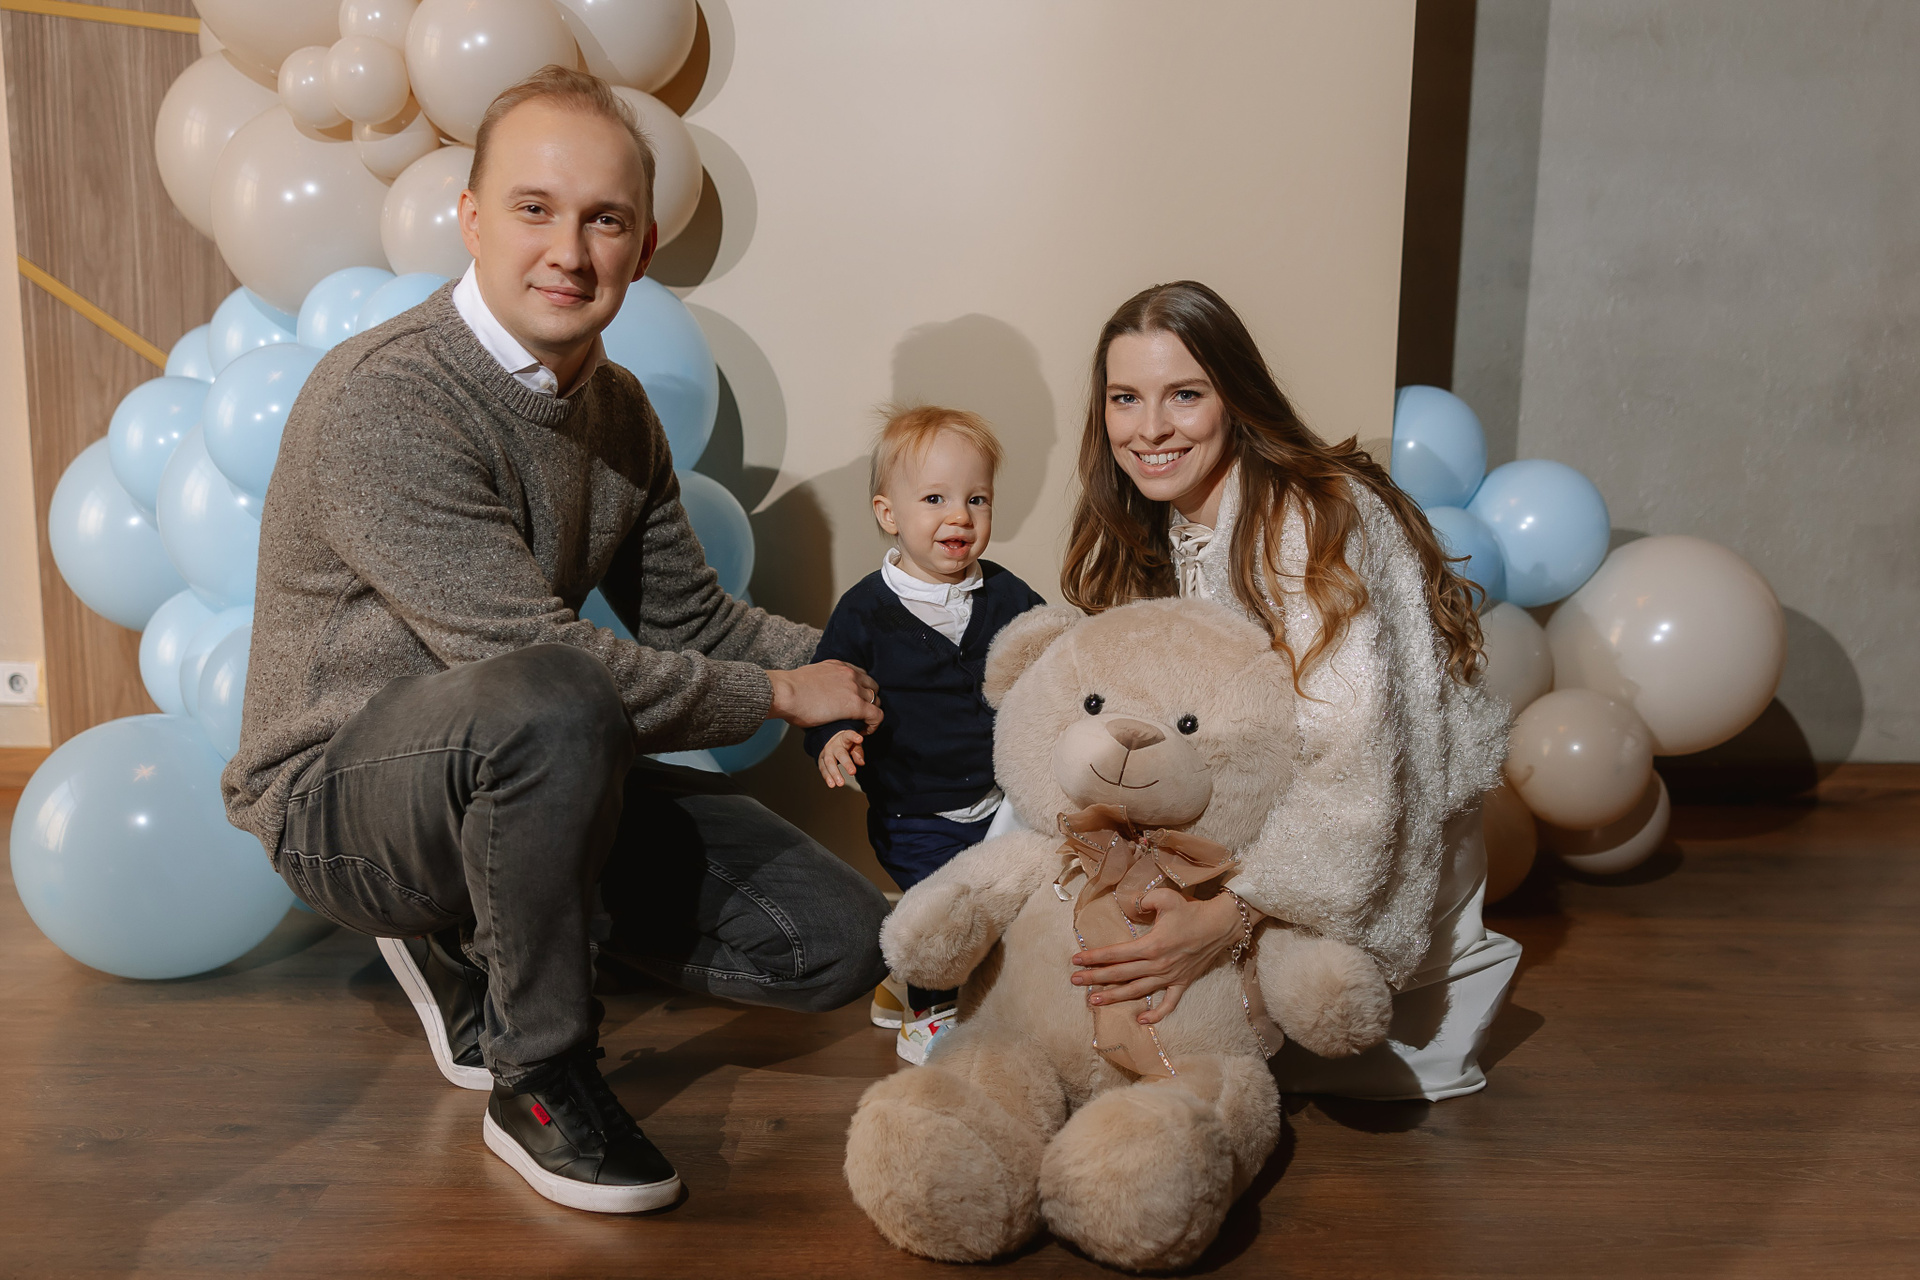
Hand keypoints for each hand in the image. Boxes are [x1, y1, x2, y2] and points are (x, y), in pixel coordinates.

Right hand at [767, 660, 881, 731]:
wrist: (785, 692)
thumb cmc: (789, 689)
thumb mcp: (810, 677)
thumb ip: (821, 682)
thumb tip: (816, 693)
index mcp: (838, 666)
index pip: (860, 675)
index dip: (860, 690)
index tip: (853, 701)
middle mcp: (849, 674)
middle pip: (872, 686)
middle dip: (868, 700)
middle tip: (859, 714)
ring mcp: (854, 688)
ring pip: (876, 700)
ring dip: (871, 712)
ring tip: (860, 724)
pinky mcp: (855, 705)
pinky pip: (876, 715)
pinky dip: (874, 724)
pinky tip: (865, 731)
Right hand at [817, 728, 864, 788]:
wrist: (831, 742)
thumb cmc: (846, 744)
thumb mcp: (854, 744)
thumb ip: (858, 752)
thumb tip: (861, 763)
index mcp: (844, 738)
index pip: (849, 735)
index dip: (854, 736)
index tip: (860, 739)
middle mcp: (834, 745)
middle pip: (840, 753)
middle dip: (846, 763)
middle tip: (852, 772)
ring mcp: (826, 753)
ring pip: (829, 763)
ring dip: (835, 774)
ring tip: (840, 783)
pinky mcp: (821, 760)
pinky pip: (823, 769)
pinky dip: (827, 777)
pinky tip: (832, 784)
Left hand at [1070, 889, 1247, 1024]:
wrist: (1220, 925)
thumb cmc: (1191, 911)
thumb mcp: (1165, 898)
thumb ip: (1142, 900)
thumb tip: (1128, 903)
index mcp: (1151, 945)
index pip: (1115, 954)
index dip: (1094, 957)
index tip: (1076, 960)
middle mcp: (1158, 965)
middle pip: (1120, 974)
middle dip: (1095, 978)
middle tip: (1075, 981)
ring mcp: (1170, 977)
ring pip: (1137, 991)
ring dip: (1114, 997)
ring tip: (1093, 1001)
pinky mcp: (1182, 983)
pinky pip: (1168, 1004)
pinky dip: (1156, 1014)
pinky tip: (1140, 1021)